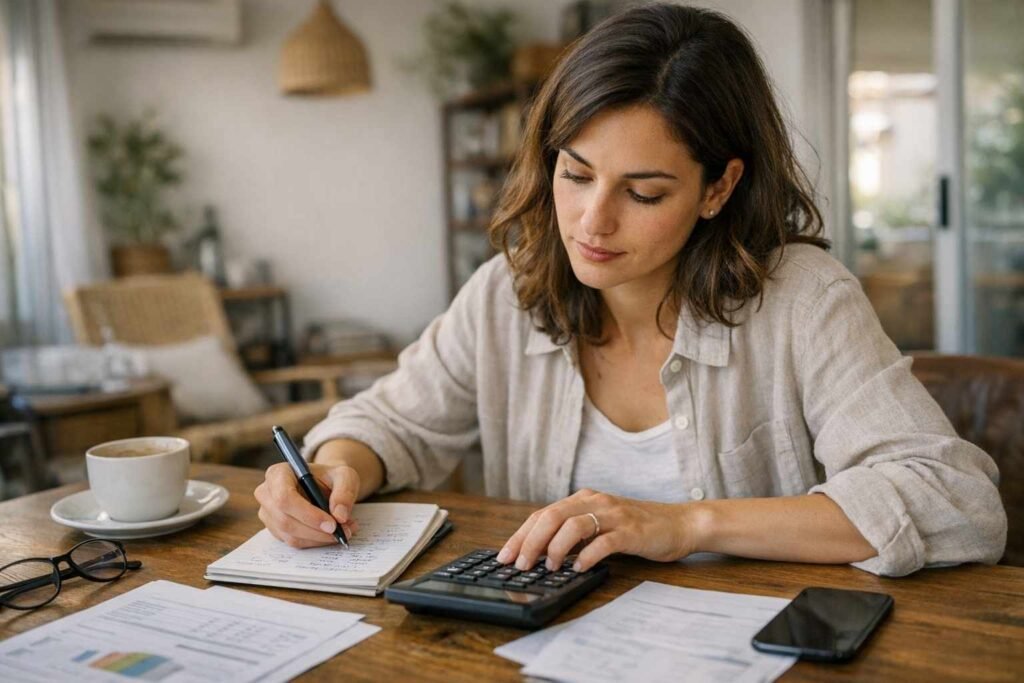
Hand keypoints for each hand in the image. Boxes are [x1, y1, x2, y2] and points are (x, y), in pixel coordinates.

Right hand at [254, 462, 361, 547]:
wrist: (324, 485)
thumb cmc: (330, 477)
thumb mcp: (345, 476)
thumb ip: (345, 492)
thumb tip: (340, 516)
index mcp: (278, 473)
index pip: (284, 497)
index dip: (307, 514)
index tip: (332, 524)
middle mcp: (267, 493)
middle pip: (285, 520)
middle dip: (316, 530)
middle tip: (343, 531)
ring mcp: (268, 513)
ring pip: (290, 535)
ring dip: (319, 538)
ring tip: (344, 531)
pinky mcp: (275, 529)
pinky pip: (294, 542)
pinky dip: (316, 541)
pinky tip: (331, 534)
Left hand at [496, 489, 697, 572]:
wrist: (680, 524)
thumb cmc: (637, 529)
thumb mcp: (600, 527)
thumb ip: (575, 535)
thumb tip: (541, 556)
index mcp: (584, 499)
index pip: (542, 514)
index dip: (520, 535)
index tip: (505, 556)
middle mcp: (595, 502)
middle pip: (552, 516)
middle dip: (530, 542)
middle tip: (519, 564)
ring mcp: (614, 515)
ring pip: (573, 525)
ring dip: (555, 548)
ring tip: (548, 567)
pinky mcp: (631, 531)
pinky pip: (603, 542)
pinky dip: (587, 555)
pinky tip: (578, 568)